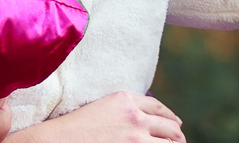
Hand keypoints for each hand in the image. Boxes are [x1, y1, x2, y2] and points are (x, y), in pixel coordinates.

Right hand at [4, 91, 185, 142]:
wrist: (58, 140)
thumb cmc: (75, 129)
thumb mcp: (102, 109)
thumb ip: (123, 110)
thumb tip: (141, 119)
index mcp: (125, 99)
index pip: (158, 107)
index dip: (171, 117)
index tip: (176, 125)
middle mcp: (135, 115)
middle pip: (169, 126)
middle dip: (177, 136)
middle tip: (180, 142)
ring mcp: (136, 135)